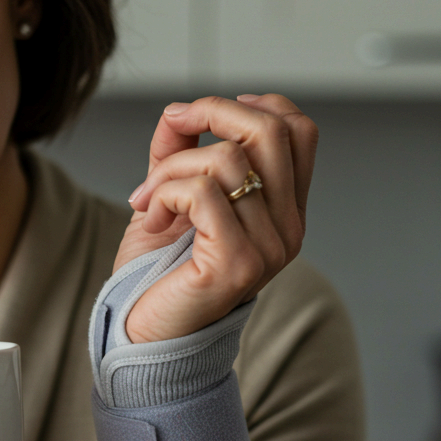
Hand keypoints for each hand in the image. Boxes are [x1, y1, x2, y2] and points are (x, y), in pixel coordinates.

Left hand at [116, 94, 316, 342]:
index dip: (255, 104)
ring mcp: (269, 248)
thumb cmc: (156, 275)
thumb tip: (177, 114)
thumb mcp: (170, 197)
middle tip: (173, 126)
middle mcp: (288, 228)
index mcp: (283, 210)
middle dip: (212, 111)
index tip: (204, 113)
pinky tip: (151, 217)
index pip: (299, 131)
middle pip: (272, 131)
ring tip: (148, 198)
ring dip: (171, 167)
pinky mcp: (239, 263)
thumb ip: (179, 153)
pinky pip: (204, 193)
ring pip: (226, 159)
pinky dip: (164, 193)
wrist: (141, 335)